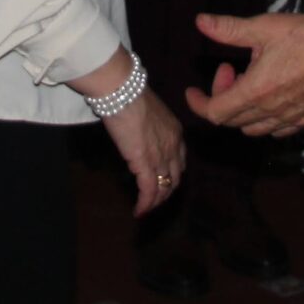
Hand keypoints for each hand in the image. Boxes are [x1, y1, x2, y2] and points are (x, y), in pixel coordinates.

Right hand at [101, 92, 186, 216]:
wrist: (124, 92)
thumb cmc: (130, 95)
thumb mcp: (148, 112)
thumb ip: (149, 127)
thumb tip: (137, 133)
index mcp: (175, 132)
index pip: (180, 161)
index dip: (173, 174)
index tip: (165, 181)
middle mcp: (173, 147)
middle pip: (175, 178)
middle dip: (166, 191)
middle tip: (156, 200)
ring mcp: (161, 157)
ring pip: (163, 187)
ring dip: (155, 202)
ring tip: (146, 209)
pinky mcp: (146, 164)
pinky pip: (148, 190)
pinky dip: (145, 204)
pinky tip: (139, 211)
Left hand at [184, 11, 303, 137]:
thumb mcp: (262, 27)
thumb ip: (228, 29)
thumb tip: (200, 22)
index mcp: (256, 91)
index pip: (215, 113)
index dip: (199, 104)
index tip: (193, 91)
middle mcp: (271, 111)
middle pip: (231, 121)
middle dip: (221, 96)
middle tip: (230, 69)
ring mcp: (290, 118)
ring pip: (253, 129)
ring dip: (241, 110)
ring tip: (250, 81)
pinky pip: (277, 130)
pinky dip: (263, 120)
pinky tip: (269, 97)